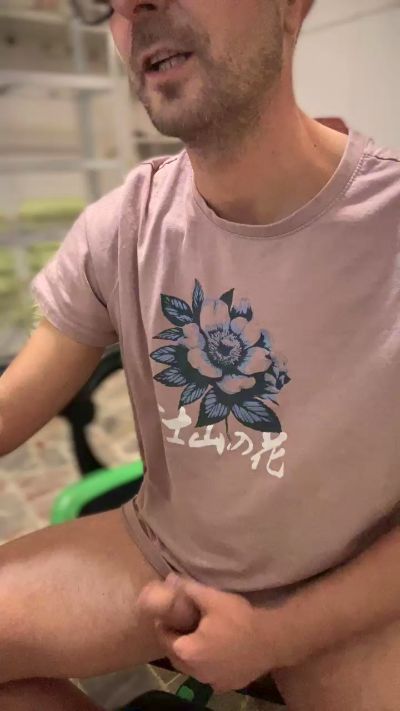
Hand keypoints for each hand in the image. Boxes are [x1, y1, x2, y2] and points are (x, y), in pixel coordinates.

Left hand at [139, 575, 274, 693]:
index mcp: (187, 652)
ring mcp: (211, 682)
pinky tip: (216, 649)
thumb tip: (170, 579)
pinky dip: (207, 663)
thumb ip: (188, 590)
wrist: (271, 640)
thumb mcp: (212, 598)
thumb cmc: (239, 618)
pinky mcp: (226, 686)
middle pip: (176, 655)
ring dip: (191, 653)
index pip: (163, 638)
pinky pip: (208, 673)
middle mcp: (195, 672)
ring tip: (199, 634)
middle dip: (176, 639)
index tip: (169, 613)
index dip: (164, 624)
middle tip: (183, 622)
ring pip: (191, 666)